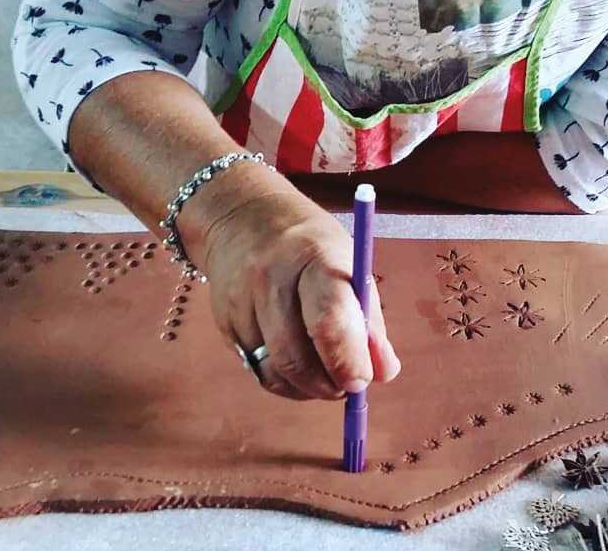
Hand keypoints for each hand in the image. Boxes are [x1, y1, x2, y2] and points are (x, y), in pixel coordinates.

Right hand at [194, 183, 400, 400]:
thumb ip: (369, 321)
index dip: (347, 361)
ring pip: (275, 372)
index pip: (329, 321)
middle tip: (347, 384)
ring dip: (307, 388)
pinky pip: (258, 371)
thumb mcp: (348, 265)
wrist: (242, 218)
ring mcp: (241, 303)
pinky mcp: (224, 323)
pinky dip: (284, 380)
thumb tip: (382, 372)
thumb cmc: (310, 246)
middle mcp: (270, 279)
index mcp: (313, 258)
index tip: (362, 379)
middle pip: (296, 357)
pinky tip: (298, 365)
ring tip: (325, 374)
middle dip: (328, 384)